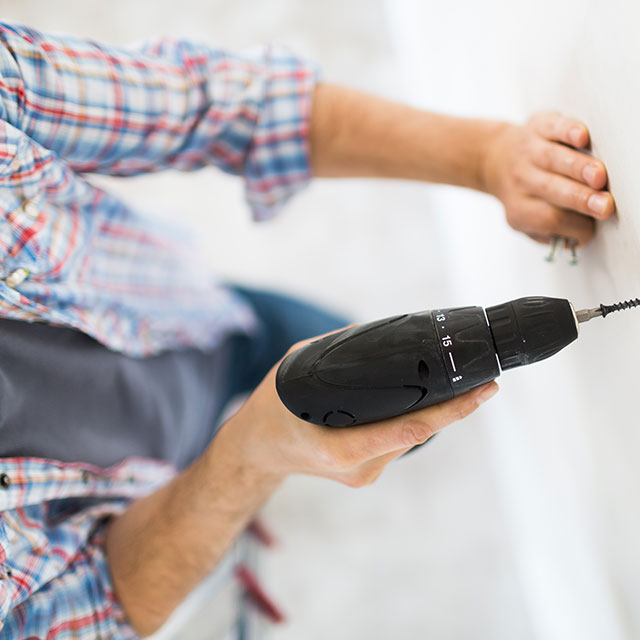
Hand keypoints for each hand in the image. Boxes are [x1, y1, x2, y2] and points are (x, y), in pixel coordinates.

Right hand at [226, 338, 498, 488]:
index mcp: (341, 448)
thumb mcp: (297, 367)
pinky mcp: (365, 473)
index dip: (452, 410)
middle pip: (420, 434)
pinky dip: (415, 421)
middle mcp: (359, 467)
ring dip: (437, 415)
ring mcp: (364, 474)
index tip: (483, 390)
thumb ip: (335, 348)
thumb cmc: (272, 410)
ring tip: (463, 386)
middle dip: (454, 408)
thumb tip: (375, 333)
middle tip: (484, 379)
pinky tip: (428, 400)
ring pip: (413, 440)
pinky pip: (399, 443)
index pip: (410, 428)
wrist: (257, 450)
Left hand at [482, 112, 615, 244]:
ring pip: (553, 159)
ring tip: (599, 177)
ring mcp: (529, 151)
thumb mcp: (525, 221)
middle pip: (552, 190)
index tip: (595, 227)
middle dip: (580, 199)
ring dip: (578, 168)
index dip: (574, 226)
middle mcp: (521, 179)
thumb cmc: (525, 194)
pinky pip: (552, 128)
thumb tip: (575, 240)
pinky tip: (581, 138)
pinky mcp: (538, 126)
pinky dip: (567, 131)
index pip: (549, 220)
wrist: (496, 159)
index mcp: (519, 207)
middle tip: (604, 206)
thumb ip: (548, 233)